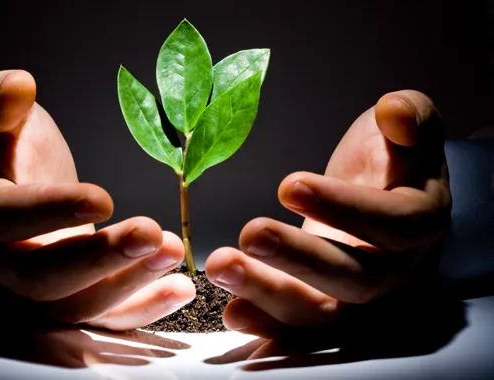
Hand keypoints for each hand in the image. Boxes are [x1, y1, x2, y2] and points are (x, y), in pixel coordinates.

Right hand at [0, 70, 194, 328]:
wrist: (15, 199)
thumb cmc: (11, 158)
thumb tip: (19, 84)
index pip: (7, 218)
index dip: (52, 211)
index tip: (104, 197)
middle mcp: (2, 265)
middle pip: (45, 278)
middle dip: (101, 259)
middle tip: (151, 234)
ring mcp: (36, 293)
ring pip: (78, 305)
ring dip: (130, 285)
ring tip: (174, 252)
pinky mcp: (71, 302)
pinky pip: (103, 319)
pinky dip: (142, 309)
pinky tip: (180, 289)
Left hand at [205, 90, 450, 336]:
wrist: (380, 194)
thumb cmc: (390, 158)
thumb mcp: (408, 125)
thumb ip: (412, 116)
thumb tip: (395, 113)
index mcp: (421, 221)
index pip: (393, 223)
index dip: (344, 207)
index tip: (289, 184)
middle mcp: (394, 269)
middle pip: (356, 280)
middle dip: (300, 259)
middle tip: (251, 234)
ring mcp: (358, 297)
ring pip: (322, 312)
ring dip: (269, 294)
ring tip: (222, 267)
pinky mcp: (325, 306)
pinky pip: (300, 328)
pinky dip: (267, 324)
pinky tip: (231, 310)